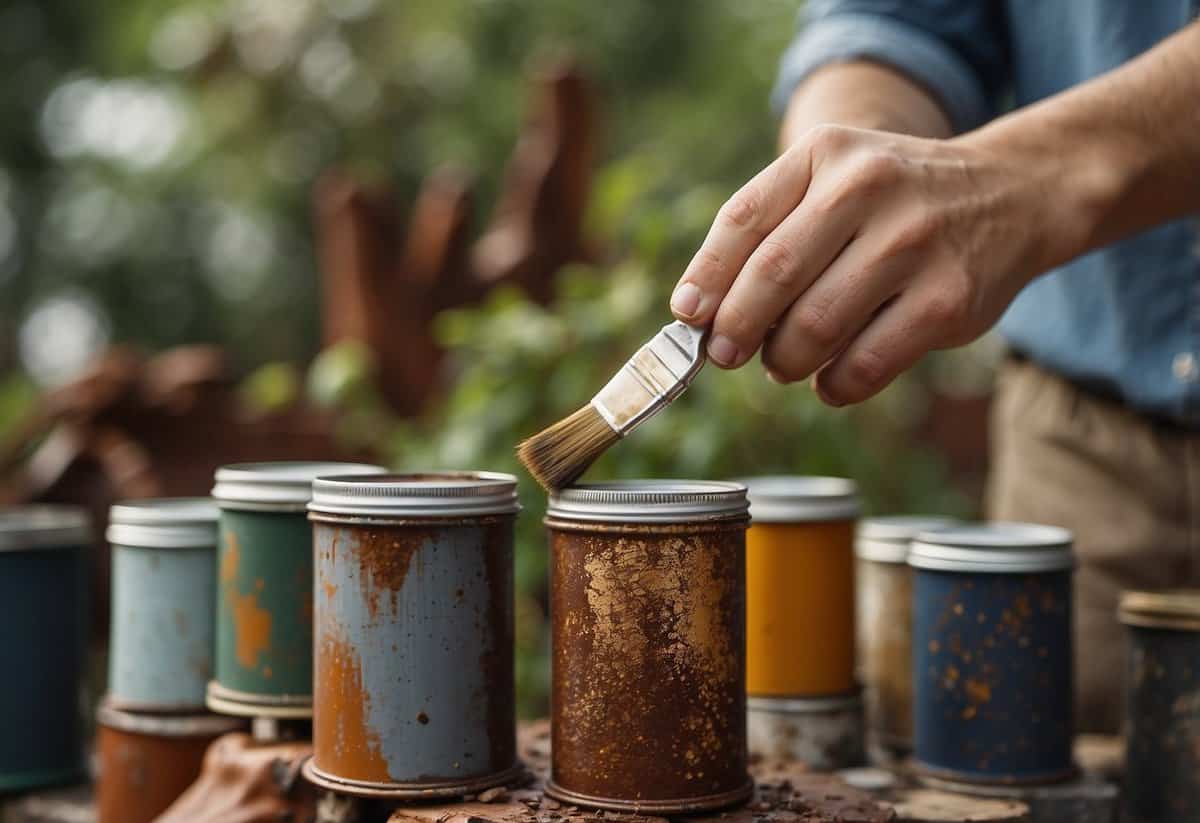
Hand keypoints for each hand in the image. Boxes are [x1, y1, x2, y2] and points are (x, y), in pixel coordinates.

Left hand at [669, 124, 1061, 405]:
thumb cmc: (894, 201)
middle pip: (773, 275)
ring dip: (784, 360)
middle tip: (724, 355)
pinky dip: (833, 386)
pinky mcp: (947, 300)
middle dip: (735, 328)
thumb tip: (701, 313)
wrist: (1012, 193)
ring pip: (815, 326)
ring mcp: (913, 242)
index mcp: (826, 153)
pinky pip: (863, 364)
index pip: (743, 217)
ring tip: (784, 362)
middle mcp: (868, 187)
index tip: (687, 315)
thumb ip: (771, 229)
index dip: (705, 275)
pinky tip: (829, 380)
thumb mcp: (834, 179)